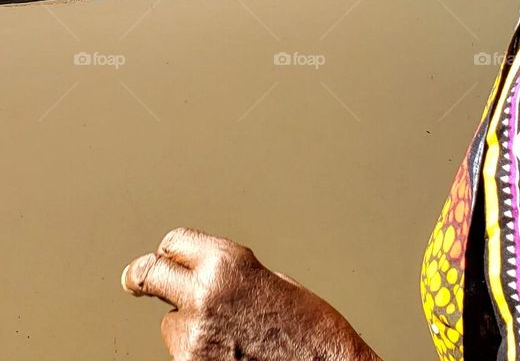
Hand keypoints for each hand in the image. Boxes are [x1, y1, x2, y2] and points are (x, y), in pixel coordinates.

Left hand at [121, 227, 378, 360]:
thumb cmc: (310, 329)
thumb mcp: (269, 281)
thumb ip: (228, 276)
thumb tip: (201, 282)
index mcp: (226, 263)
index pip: (174, 243)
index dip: (171, 251)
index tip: (161, 256)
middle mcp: (203, 295)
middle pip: (149, 276)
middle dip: (143, 278)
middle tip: (135, 281)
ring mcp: (192, 340)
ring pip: (171, 324)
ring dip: (189, 327)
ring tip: (231, 336)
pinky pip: (184, 355)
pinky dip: (199, 354)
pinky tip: (232, 353)